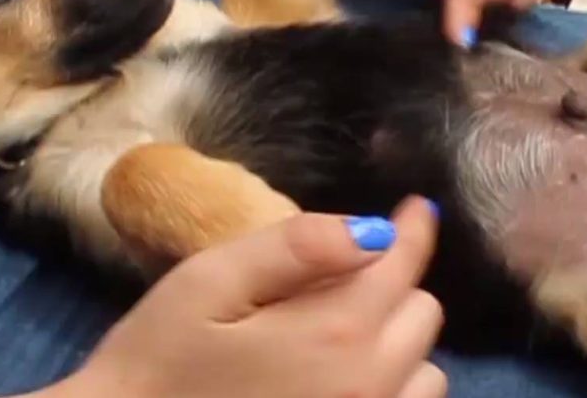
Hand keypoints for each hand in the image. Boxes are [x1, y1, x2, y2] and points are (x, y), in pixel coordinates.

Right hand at [26, 196, 443, 397]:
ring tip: (340, 328)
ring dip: (396, 337)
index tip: (416, 206)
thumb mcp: (209, 282)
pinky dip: (391, 380)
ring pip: (424, 367)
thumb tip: (372, 228)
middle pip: (421, 313)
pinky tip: (341, 373)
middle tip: (340, 274)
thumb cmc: (161, 358)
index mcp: (335, 333)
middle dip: (392, 281)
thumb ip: (293, 248)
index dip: (413, 228)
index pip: (401, 265)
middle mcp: (370, 384)